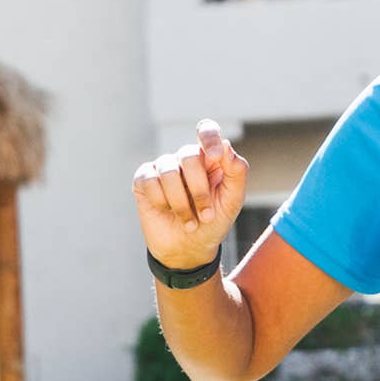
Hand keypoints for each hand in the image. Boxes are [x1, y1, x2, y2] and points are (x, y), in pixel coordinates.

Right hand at [133, 119, 248, 270]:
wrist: (188, 250)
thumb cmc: (213, 222)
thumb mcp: (232, 201)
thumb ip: (236, 172)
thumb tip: (226, 145)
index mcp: (209, 157)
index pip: (206, 130)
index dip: (209, 137)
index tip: (214, 156)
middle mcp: (185, 158)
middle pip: (189, 156)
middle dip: (199, 191)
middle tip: (206, 215)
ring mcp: (163, 167)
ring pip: (168, 171)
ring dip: (181, 204)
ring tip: (190, 223)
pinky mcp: (144, 180)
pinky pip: (149, 181)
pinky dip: (161, 201)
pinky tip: (166, 211)